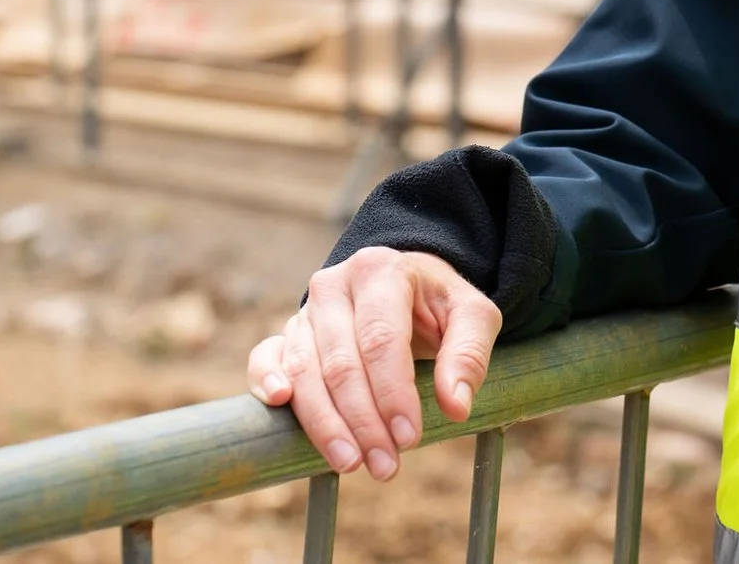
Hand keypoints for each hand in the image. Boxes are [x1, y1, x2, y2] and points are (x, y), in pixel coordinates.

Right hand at [246, 247, 502, 480]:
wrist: (405, 284)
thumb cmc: (439, 304)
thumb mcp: (472, 315)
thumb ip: (469, 355)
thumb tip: (456, 406)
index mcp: (381, 271)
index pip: (381, 340)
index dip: (392, 394)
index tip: (409, 438)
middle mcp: (335, 287)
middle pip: (342, 363)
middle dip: (363, 422)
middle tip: (385, 466)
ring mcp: (306, 310)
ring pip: (305, 371)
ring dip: (325, 424)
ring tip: (350, 463)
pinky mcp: (286, 333)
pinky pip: (266, 357)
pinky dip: (266, 381)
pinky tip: (280, 406)